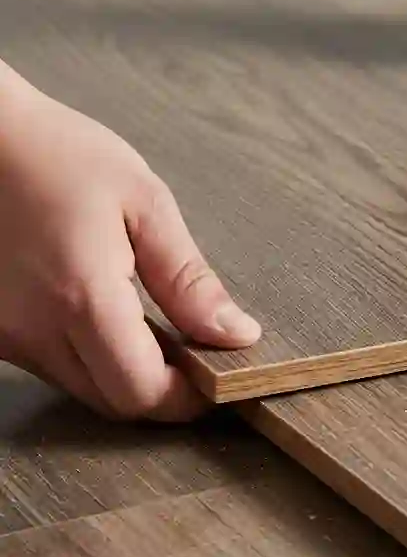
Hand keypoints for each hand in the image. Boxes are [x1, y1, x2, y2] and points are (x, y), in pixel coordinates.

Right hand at [0, 82, 260, 421]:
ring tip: (152, 322)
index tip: (216, 377)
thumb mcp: (144, 204)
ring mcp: (4, 334)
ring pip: (79, 387)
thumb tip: (234, 334)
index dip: (187, 399)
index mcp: (82, 296)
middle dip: (161, 389)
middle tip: (195, 350)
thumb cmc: (59, 155)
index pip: (141, 392)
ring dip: (123, 372)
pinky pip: (49, 364)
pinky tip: (104, 311)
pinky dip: (87, 355)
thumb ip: (189, 280)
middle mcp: (33, 329)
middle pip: (112, 401)